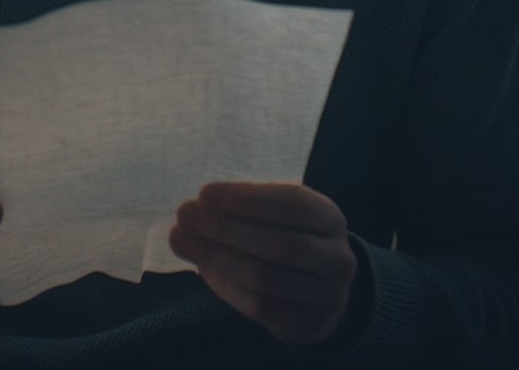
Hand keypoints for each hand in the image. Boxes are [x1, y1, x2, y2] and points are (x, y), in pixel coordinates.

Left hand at [169, 182, 358, 345]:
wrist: (321, 290)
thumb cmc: (287, 235)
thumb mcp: (277, 214)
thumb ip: (242, 209)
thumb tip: (195, 210)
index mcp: (330, 218)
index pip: (291, 204)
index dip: (246, 199)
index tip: (204, 193)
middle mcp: (337, 258)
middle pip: (277, 244)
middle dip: (223, 228)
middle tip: (183, 215)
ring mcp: (328, 296)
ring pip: (264, 278)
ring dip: (215, 257)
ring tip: (181, 240)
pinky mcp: (308, 325)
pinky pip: (260, 307)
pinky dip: (226, 286)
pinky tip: (203, 268)